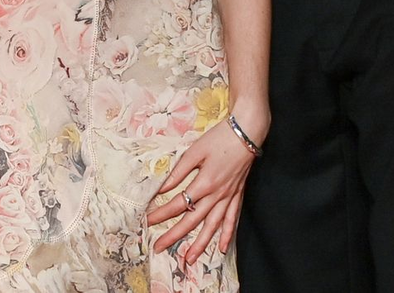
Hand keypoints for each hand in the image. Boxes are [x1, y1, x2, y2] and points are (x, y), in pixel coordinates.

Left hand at [146, 116, 263, 262]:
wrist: (246, 134)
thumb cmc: (217, 139)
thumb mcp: (194, 151)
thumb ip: (178, 171)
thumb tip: (162, 187)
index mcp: (204, 183)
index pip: (178, 203)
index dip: (161, 213)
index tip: (147, 221)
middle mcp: (217, 195)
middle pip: (192, 221)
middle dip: (174, 235)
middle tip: (159, 247)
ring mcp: (228, 198)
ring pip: (212, 227)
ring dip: (200, 244)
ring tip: (188, 259)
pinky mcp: (237, 196)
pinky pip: (231, 220)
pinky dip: (227, 235)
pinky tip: (221, 248)